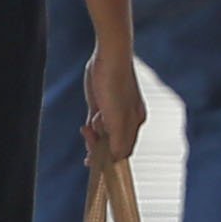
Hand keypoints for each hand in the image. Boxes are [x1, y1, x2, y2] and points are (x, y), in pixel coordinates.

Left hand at [83, 52, 146, 166]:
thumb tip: (117, 159)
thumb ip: (118, 139)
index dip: (110, 159)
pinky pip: (95, 125)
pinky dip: (90, 130)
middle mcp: (126, 119)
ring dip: (93, 138)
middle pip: (113, 144)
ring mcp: (113, 112)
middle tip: (88, 145)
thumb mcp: (117, 116)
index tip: (96, 163)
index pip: (124, 150)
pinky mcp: (100, 105)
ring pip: (103, 136)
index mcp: (135, 122)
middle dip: (99, 148)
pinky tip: (85, 128)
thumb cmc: (115, 84)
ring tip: (86, 129)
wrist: (109, 58)